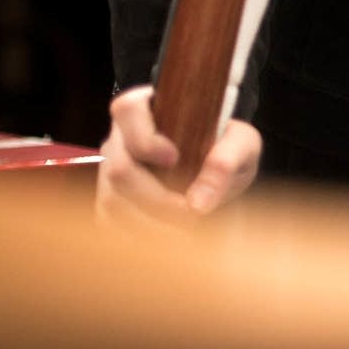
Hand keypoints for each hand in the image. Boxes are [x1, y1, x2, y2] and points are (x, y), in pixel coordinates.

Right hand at [95, 85, 260, 230]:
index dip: (145, 138)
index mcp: (147, 109)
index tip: (175, 158)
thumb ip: (228, 160)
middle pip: (118, 169)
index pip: (127, 109)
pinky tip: (169, 240)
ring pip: (112, 203)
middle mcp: (120, 139)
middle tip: (192, 215)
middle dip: (157, 199)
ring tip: (187, 232)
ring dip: (150, 224)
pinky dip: (139, 238)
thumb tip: (199, 203)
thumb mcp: (242, 144)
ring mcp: (107, 173)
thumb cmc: (226, 148)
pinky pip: (109, 227)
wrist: (217, 172)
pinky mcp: (107, 204)